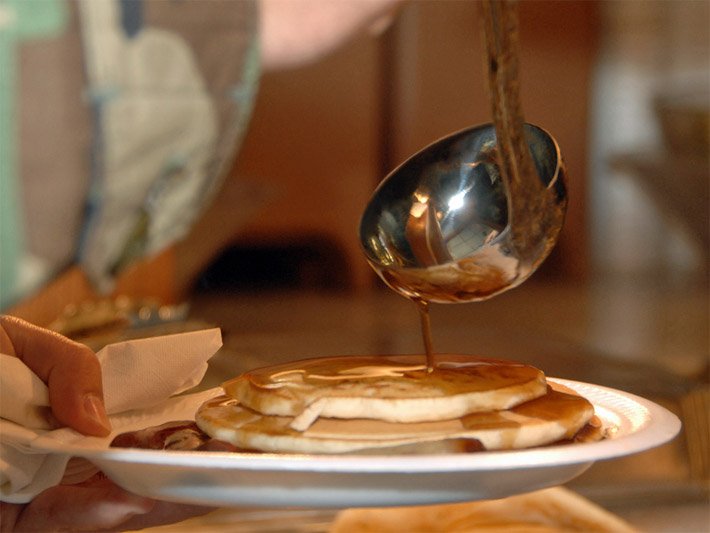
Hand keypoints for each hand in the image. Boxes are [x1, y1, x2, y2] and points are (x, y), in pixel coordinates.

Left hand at [0, 316, 210, 530]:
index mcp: (75, 414)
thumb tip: (101, 423)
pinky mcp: (17, 520)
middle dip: (183, 467)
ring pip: (111, 502)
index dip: (179, 422)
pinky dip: (98, 513)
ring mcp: (46, 489)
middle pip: (135, 467)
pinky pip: (63, 520)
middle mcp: (67, 456)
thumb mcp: (23, 344)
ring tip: (201, 482)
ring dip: (158, 497)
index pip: (137, 422)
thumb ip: (70, 367)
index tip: (219, 415)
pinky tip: (135, 500)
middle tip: (230, 456)